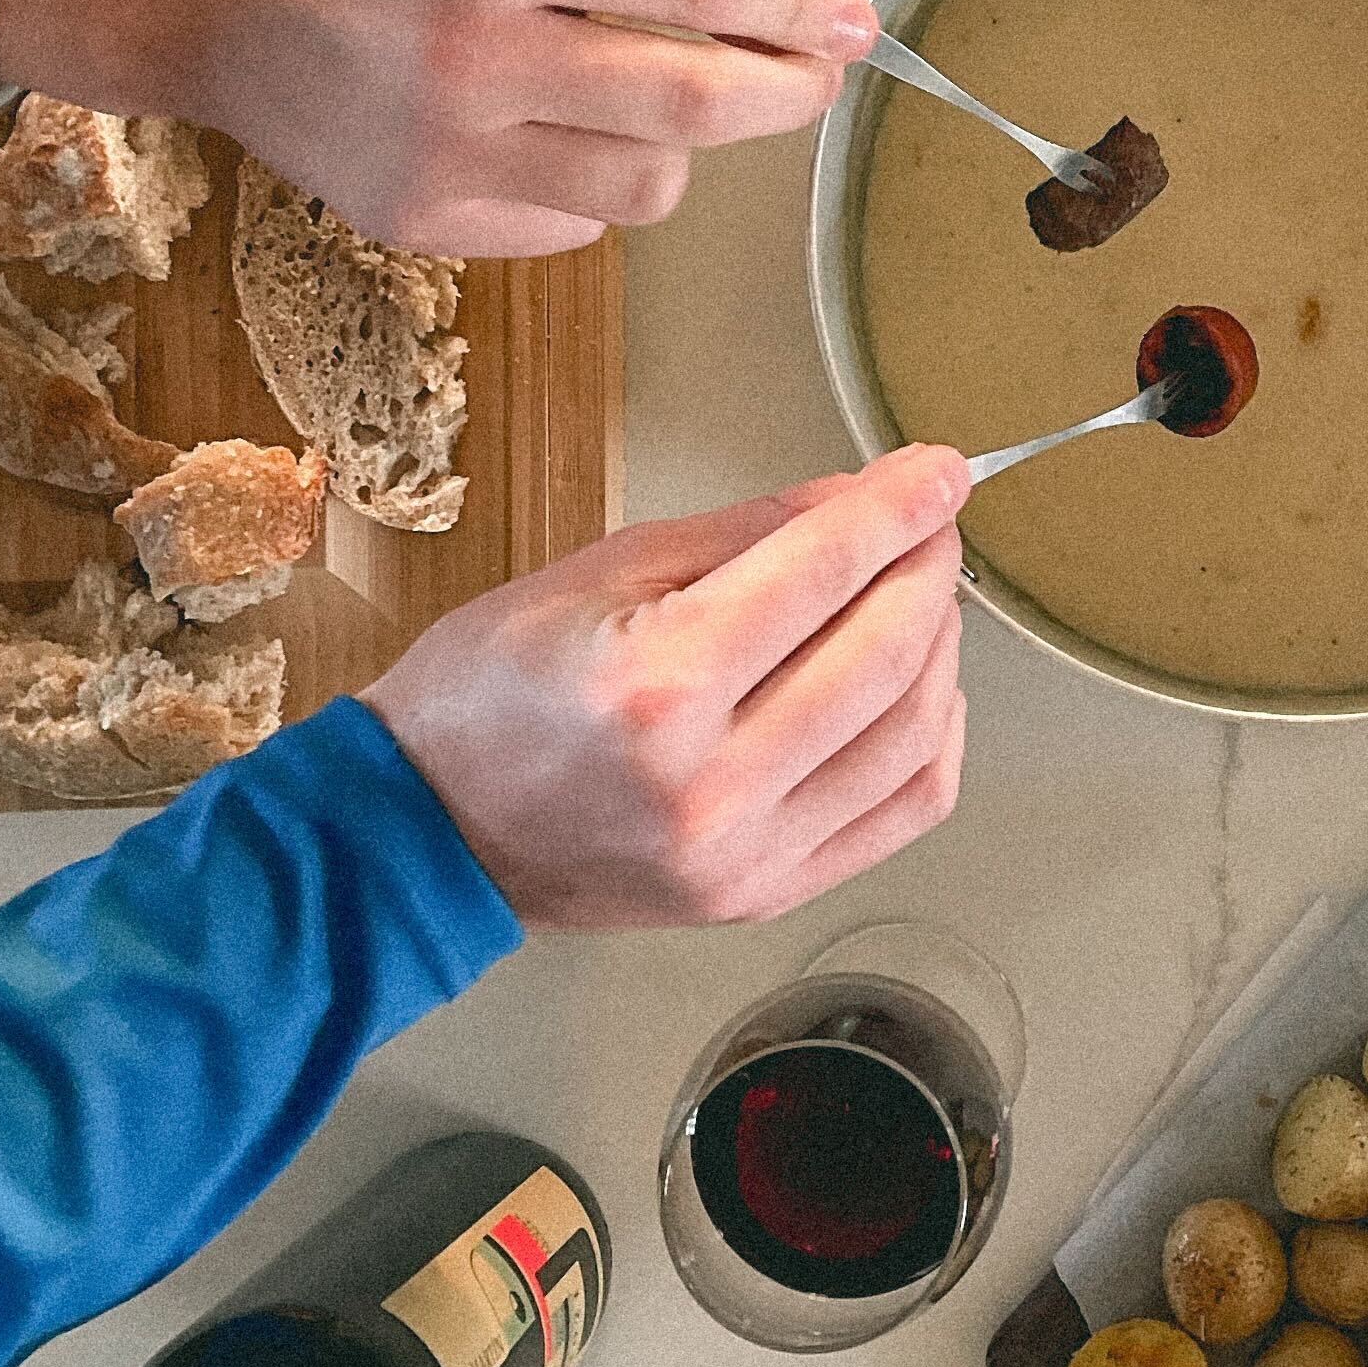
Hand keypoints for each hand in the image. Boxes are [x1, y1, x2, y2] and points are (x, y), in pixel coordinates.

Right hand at [0, 0, 876, 255]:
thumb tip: (777, 8)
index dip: (797, 10)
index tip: (859, 25)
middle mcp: (468, 54)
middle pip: (693, 105)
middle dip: (787, 93)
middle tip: (815, 76)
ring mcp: (442, 151)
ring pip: (649, 184)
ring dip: (686, 142)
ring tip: (652, 93)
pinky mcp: (422, 219)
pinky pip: (576, 222)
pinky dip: (594, 181)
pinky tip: (549, 130)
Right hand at [364, 448, 970, 928]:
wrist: (426, 833)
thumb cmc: (489, 693)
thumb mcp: (595, 573)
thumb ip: (742, 535)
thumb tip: (854, 499)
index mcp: (659, 683)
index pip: (823, 573)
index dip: (899, 507)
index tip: (939, 471)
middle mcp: (711, 780)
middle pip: (884, 652)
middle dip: (928, 567)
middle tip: (931, 522)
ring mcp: (743, 852)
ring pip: (910, 732)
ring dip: (941, 647)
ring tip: (922, 598)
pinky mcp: (762, 896)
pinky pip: (901, 811)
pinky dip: (934, 737)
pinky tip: (922, 688)